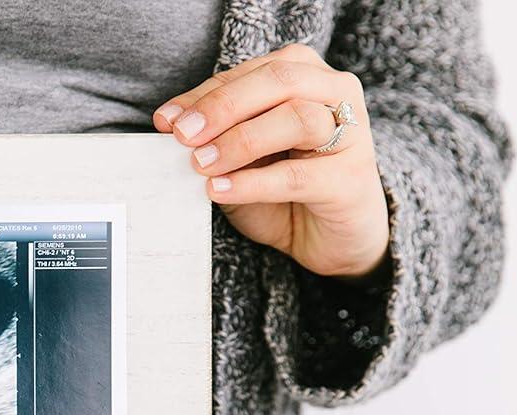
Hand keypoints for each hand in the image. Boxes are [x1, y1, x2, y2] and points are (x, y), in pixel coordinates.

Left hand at [153, 43, 389, 280]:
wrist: (330, 239)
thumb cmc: (285, 191)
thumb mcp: (242, 158)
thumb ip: (215, 136)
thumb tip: (170, 123)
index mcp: (305, 75)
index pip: (250, 73)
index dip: (204, 94)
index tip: (166, 120)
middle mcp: (334, 94)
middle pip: (278, 81)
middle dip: (223, 106)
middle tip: (184, 135)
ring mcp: (350, 134)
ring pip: (296, 119)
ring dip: (240, 141)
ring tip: (201, 164)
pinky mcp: (350, 179)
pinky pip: (298, 176)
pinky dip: (253, 183)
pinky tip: (221, 189)